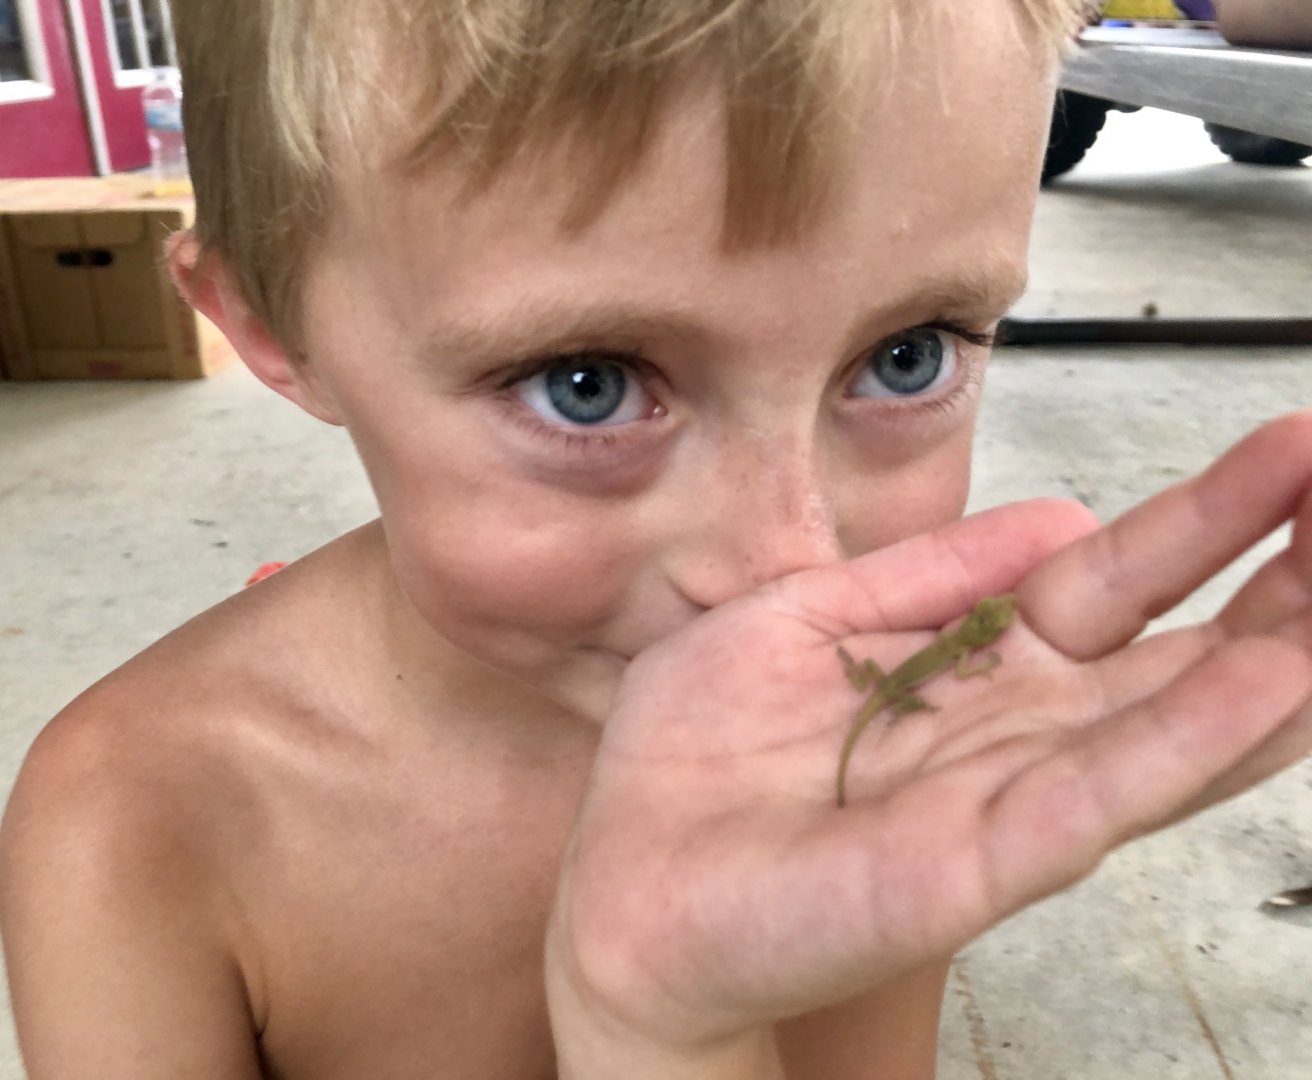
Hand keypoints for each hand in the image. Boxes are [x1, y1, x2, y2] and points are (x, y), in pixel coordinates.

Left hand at [546, 413, 1311, 1070]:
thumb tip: (1063, 516)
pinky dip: (1183, 743)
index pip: (1116, 581)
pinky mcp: (970, 861)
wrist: (631, 877)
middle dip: (1281, 577)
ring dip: (1275, 651)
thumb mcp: (805, 615)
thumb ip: (934, 572)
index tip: (1296, 450)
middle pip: (1177, 650)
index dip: (1206, 521)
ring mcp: (1005, 798)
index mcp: (976, 668)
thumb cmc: (703, 754)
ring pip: (1169, 724)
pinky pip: (1092, 796)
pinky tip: (1270, 683)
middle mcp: (1016, 732)